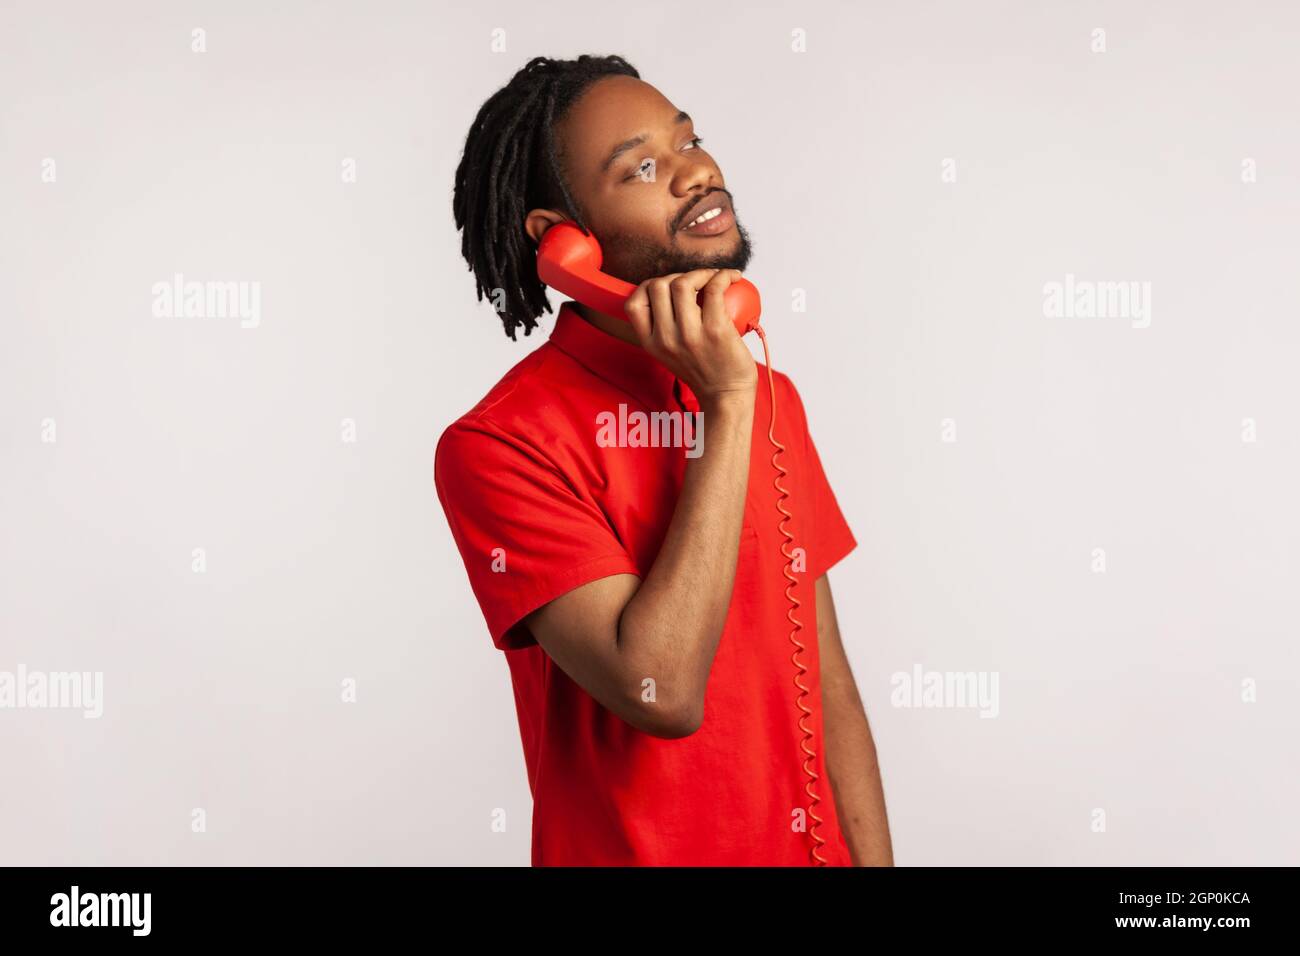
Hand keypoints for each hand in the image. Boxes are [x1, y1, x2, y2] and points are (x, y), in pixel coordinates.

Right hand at [623, 268, 756, 402]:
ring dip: (702, 272)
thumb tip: (670, 292)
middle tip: (698, 282)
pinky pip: (714, 288)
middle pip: (658, 285)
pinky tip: (733, 277)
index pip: (634, 304)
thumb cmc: (704, 372)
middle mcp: (665, 338)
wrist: (727, 396)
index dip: (649, 286)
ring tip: (716, 278)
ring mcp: (689, 334)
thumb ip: (664, 330)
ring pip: (683, 283)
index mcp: (651, 344)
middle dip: (678, 275)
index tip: (668, 286)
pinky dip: (724, 275)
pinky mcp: (715, 330)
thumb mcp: (670, 354)